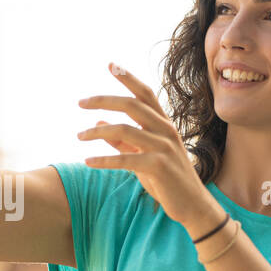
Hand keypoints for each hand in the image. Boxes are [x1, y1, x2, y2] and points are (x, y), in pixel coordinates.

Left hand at [77, 62, 206, 224]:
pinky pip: (125, 159)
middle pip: (132, 105)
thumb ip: (121, 141)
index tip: (110, 65)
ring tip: (79, 136)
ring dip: (96, 132)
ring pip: (124, 130)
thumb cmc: (166, 179)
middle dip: (104, 100)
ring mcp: (164, 147)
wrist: (192, 205)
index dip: (128, 78)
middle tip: (80, 102)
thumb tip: (98, 124)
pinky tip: (88, 161)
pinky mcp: (159, 167)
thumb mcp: (142, 156)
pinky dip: (103, 159)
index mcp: (163, 124)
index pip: (145, 94)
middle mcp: (166, 130)